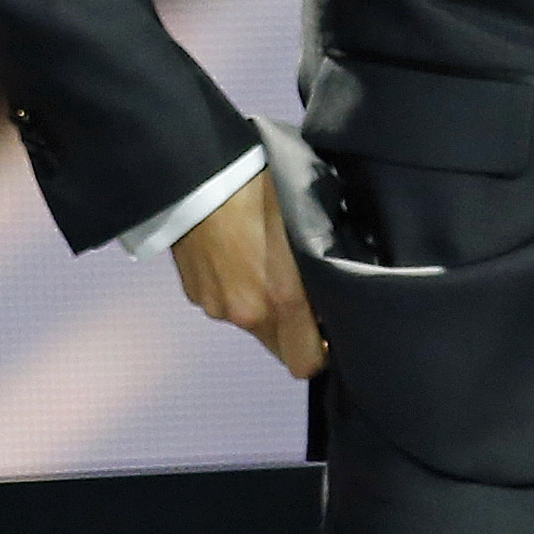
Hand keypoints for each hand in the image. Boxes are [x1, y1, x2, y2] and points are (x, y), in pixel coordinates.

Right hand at [170, 172, 323, 378]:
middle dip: (293, 332)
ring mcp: (216, 305)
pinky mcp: (194, 293)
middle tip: (300, 296)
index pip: (307, 363)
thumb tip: (339, 281)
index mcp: (284, 297)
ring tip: (262, 264)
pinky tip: (236, 257)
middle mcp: (248, 312)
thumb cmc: (263, 184)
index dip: (320, 352)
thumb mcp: (311, 219)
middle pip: (279, 348)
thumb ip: (324, 261)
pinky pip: (224, 304)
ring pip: (250, 324)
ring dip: (261, 307)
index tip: (327, 331)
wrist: (201, 170)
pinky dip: (234, 290)